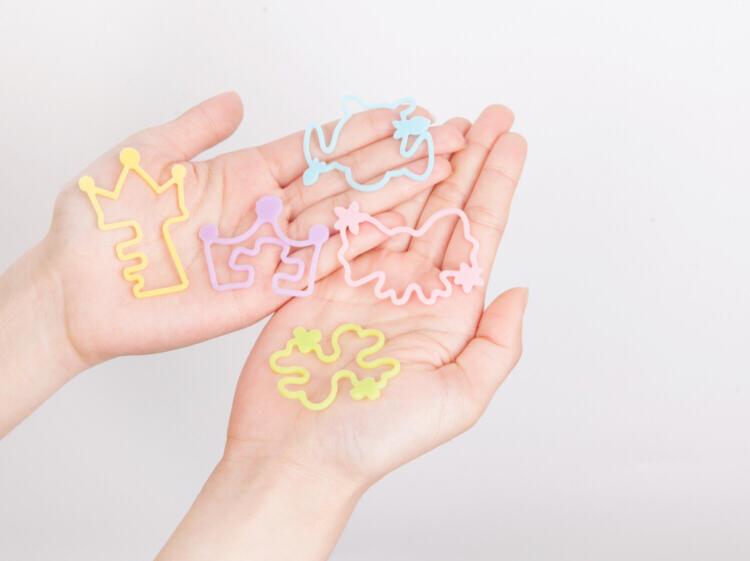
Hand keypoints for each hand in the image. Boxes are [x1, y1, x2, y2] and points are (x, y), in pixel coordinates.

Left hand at [43, 92, 464, 364]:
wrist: (76, 289)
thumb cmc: (98, 223)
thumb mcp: (145, 157)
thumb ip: (195, 130)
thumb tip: (235, 100)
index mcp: (243, 177)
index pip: (316, 149)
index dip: (360, 131)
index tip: (403, 113)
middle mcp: (266, 213)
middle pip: (342, 181)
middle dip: (395, 158)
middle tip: (443, 138)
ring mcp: (269, 253)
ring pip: (341, 220)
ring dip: (390, 197)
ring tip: (437, 174)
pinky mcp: (263, 293)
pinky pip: (318, 267)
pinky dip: (357, 247)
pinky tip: (397, 226)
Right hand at [225, 105, 527, 488]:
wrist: (295, 453)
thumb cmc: (372, 437)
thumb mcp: (456, 399)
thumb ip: (496, 345)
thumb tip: (520, 292)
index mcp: (447, 311)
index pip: (479, 232)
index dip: (496, 183)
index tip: (510, 140)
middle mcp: (408, 289)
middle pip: (443, 208)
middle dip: (465, 160)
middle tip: (484, 116)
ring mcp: (362, 280)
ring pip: (396, 207)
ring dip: (417, 164)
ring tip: (436, 124)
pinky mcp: (318, 278)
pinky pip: (344, 224)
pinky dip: (362, 189)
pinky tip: (378, 160)